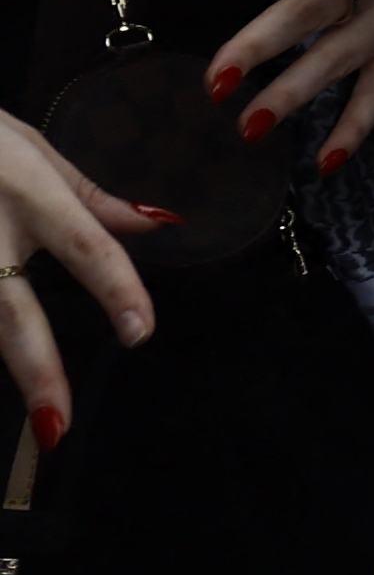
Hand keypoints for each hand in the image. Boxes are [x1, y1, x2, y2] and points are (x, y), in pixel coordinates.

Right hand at [0, 93, 165, 451]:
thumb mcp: (33, 147)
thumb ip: (89, 197)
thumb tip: (157, 224)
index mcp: (28, 191)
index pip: (85, 247)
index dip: (116, 290)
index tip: (141, 333)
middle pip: (11, 311)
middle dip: (35, 370)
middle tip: (56, 427)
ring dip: (5, 363)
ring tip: (35, 418)